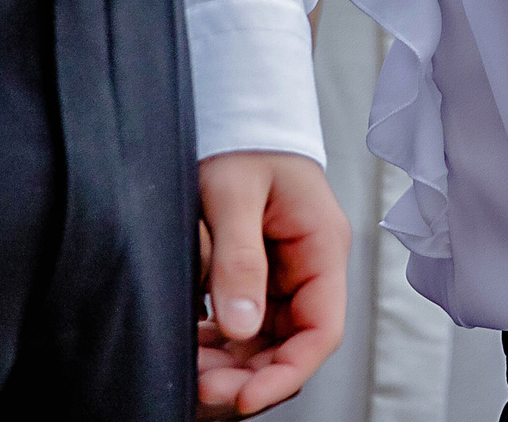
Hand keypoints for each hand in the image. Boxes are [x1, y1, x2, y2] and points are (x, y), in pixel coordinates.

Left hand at [196, 150, 349, 417]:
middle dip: (249, 378)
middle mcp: (309, 268)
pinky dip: (216, 346)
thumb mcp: (233, 194)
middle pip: (292, 346)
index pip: (321, 330)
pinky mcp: (257, 277)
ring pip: (266, 343)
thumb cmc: (242, 143)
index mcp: (322, 247)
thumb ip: (238, 260)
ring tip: (185, 372)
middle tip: (197, 389)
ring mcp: (284, 275)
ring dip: (230, 367)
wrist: (238, 114)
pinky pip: (243, 327)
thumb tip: (240, 328)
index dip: (286, 372)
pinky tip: (187, 346)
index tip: (242, 398)